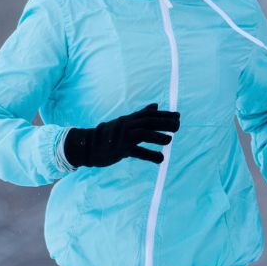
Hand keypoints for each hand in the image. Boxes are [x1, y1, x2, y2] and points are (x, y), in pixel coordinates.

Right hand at [64, 103, 180, 167]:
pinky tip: (160, 160)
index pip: (149, 114)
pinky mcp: (120, 150)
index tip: (178, 115)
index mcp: (129, 119)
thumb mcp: (125, 122)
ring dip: (157, 136)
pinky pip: (137, 152)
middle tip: (177, 126)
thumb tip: (156, 105)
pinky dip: (149, 155)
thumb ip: (141, 115)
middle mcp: (127, 126)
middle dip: (164, 123)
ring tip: (169, 140)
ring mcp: (123, 137)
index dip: (164, 114)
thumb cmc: (109, 134)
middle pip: (148, 122)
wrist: (88, 145)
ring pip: (142, 134)